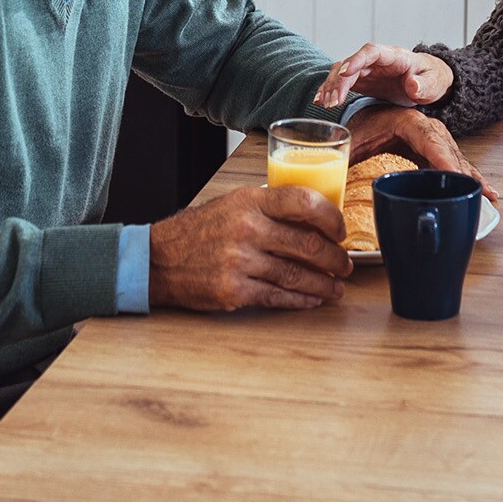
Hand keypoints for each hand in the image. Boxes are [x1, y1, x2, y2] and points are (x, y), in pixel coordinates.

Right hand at [148, 185, 351, 311]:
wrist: (158, 260)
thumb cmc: (197, 232)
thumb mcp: (230, 205)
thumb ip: (268, 209)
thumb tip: (313, 220)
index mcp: (249, 202)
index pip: (304, 202)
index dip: (331, 218)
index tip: (340, 231)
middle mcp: (246, 229)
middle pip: (308, 244)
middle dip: (335, 259)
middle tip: (344, 265)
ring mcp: (240, 261)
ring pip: (297, 275)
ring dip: (323, 284)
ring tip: (335, 287)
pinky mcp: (234, 290)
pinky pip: (278, 296)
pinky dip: (300, 300)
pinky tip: (311, 299)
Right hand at [316, 43, 453, 108]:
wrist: (429, 83)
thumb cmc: (432, 80)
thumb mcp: (433, 84)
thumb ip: (423, 85)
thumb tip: (412, 84)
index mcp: (395, 56)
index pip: (371, 52)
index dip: (356, 60)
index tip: (344, 73)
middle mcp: (377, 60)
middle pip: (351, 63)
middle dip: (339, 80)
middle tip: (332, 101)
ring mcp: (367, 69)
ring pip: (341, 71)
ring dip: (331, 86)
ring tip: (325, 104)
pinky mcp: (361, 80)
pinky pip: (341, 82)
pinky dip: (330, 90)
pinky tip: (320, 101)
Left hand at [344, 104, 495, 200]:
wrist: (362, 120)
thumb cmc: (358, 129)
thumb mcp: (351, 141)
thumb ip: (350, 156)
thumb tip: (340, 181)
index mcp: (404, 120)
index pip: (427, 136)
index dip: (441, 156)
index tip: (453, 173)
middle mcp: (424, 127)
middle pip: (447, 148)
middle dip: (461, 171)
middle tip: (473, 191)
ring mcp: (433, 139)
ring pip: (455, 157)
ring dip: (470, 176)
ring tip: (487, 195)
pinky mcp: (434, 152)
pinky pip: (453, 164)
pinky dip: (467, 178)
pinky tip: (484, 192)